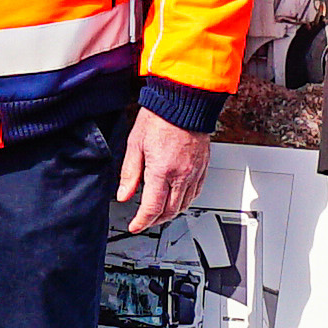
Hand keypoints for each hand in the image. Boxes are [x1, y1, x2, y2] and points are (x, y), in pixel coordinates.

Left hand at [115, 114, 211, 234]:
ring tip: (160, 212)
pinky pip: (197, 192)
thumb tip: (123, 194)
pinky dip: (186, 201)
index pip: (152, 208)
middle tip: (145, 220)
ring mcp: (195, 171)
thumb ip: (129, 174)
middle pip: (170, 211)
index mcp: (162, 170)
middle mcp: (182, 174)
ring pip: (185, 204)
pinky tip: (178, 198)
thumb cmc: (160, 117)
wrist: (184, 101)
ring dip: (171, 213)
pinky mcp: (203, 166)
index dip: (142, 221)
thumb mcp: (135, 145)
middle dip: (156, 220)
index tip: (135, 226)